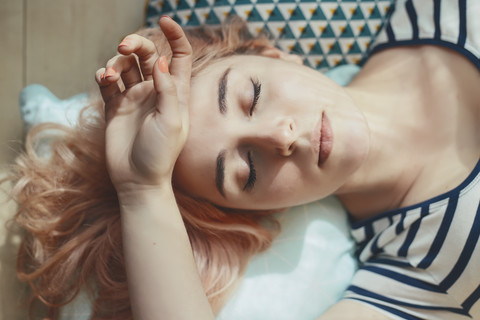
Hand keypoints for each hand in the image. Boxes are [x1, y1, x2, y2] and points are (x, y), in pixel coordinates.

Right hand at [95, 17, 191, 193]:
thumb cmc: (161, 154)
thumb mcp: (172, 122)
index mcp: (175, 92)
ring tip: (110, 76)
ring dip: (116, 62)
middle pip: (147, 55)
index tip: (164, 21)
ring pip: (125, 66)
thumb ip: (167, 90)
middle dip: (135, 44)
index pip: (179, 56)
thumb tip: (162, 61)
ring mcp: (134, 98)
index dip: (175, 36)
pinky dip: (103, 76)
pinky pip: (108, 84)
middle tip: (123, 47)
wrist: (137, 180)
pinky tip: (104, 80)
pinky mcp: (115, 108)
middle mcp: (155, 91)